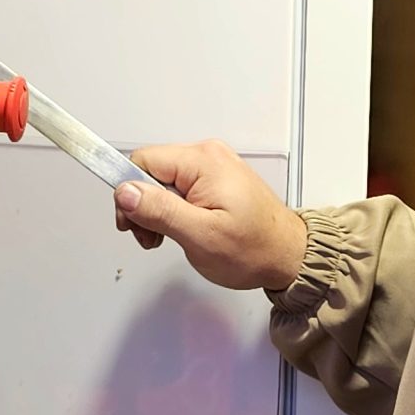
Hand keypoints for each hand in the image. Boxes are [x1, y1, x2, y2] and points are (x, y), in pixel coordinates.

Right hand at [112, 140, 308, 292]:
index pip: (142, 161)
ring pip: (162, 181)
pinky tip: (182, 230)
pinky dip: (174, 210)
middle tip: (153, 237)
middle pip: (150, 170)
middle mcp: (208, 156)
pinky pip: (179, 188)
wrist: (288, 257)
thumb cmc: (255, 249)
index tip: (132, 222)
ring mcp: (213, 167)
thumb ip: (160, 210)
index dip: (130, 194)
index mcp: (203, 161)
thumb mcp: (200, 236)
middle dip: (144, 206)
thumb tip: (125, 191)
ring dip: (158, 211)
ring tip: (170, 237)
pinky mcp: (215, 180)